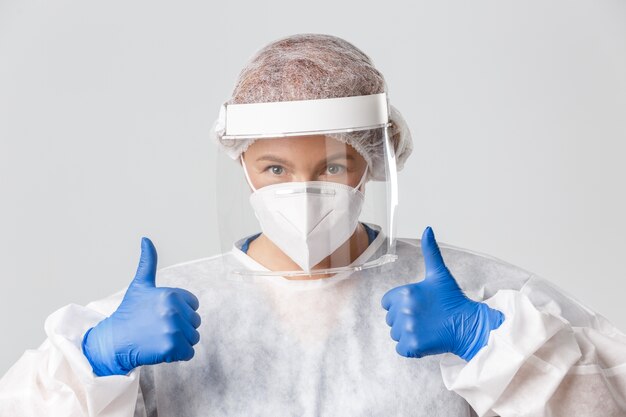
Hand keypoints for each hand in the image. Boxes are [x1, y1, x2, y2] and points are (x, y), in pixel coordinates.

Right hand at [82, 237, 201, 375]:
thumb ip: (148, 262)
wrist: (113, 341)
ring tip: (159, 338)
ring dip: (179, 342)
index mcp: (170, 294)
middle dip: (180, 327)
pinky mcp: (171, 348)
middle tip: (158, 328)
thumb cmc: (129, 313)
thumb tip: (146, 239)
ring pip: (193, 338)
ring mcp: (172, 329)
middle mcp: (173, 310)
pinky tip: (160, 350)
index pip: (194, 305)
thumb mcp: (140, 285)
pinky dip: (178, 355)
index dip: (180, 311)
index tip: (161, 314)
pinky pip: (189, 353)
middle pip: (195, 322)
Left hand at [381, 227, 503, 360]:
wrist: (468, 325)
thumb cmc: (453, 299)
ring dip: (408, 334)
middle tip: (425, 317)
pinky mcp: (414, 346)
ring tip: (427, 327)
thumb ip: (430, 251)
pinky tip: (426, 339)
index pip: (387, 303)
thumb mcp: (439, 273)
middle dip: (405, 320)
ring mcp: (408, 329)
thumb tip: (427, 228)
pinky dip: (412, 348)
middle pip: (391, 319)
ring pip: (396, 334)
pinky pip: (402, 349)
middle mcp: (403, 310)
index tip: (417, 305)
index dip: (400, 305)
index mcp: (405, 293)